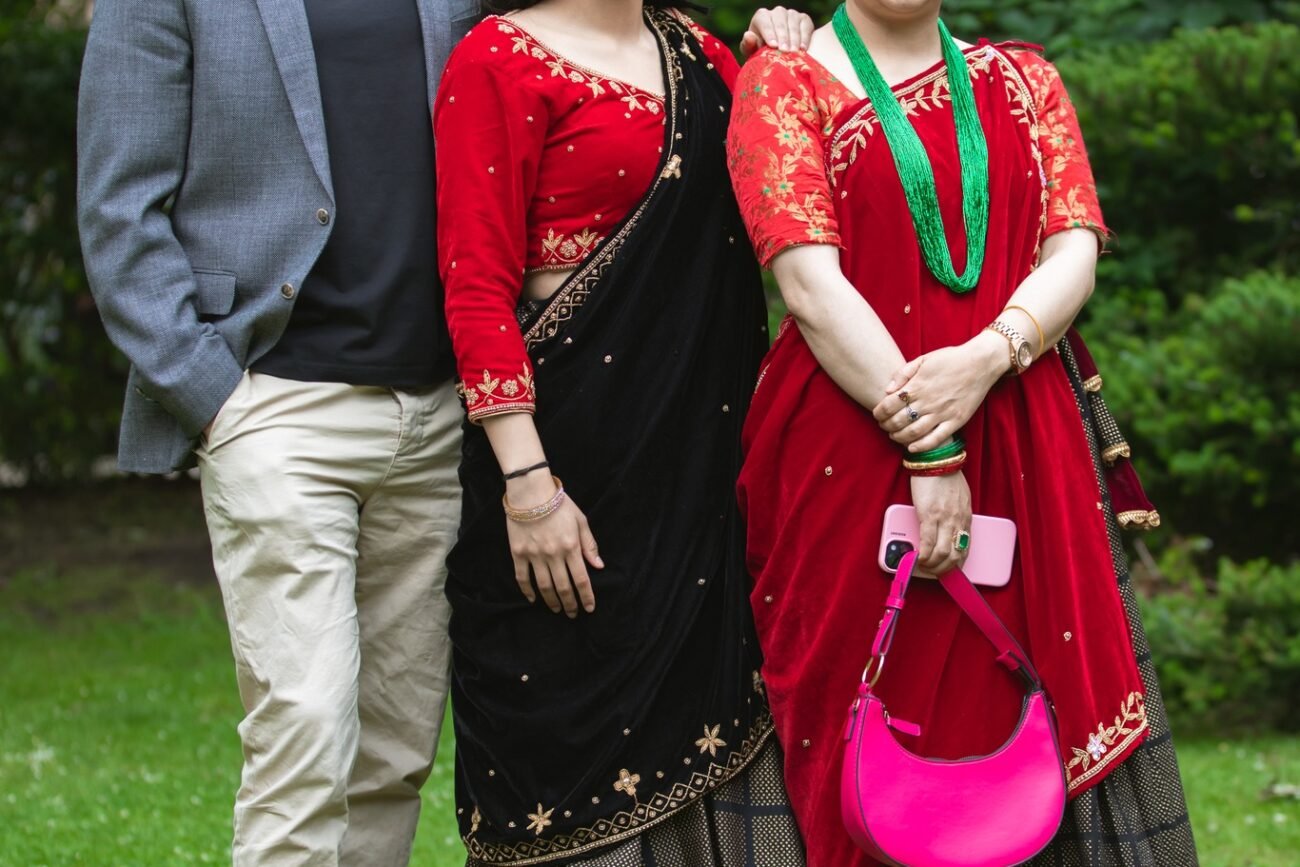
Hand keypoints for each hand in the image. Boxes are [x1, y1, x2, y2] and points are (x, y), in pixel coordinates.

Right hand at [505, 475, 603, 616]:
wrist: (530, 491)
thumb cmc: (559, 503)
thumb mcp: (580, 520)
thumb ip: (589, 544)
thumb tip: (599, 565)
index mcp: (571, 547)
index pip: (581, 579)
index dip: (587, 597)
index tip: (590, 608)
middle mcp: (553, 554)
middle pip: (564, 587)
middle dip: (570, 604)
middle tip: (573, 614)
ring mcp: (534, 555)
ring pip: (544, 586)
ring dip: (552, 601)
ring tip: (557, 610)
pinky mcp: (518, 553)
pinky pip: (522, 577)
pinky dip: (527, 591)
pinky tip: (533, 599)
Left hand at [741, 6, 814, 55]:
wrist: (779, 56)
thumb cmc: (761, 53)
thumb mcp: (752, 52)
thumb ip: (748, 45)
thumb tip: (748, 35)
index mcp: (761, 17)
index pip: (765, 21)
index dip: (769, 33)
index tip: (773, 46)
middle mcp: (777, 12)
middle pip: (780, 21)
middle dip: (783, 37)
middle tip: (784, 51)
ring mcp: (791, 14)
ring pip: (793, 22)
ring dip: (794, 38)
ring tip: (794, 52)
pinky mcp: (804, 20)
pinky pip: (805, 26)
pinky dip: (805, 37)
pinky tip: (803, 49)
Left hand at [872, 332, 1007, 452]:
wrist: (981, 363)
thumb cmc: (951, 359)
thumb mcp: (924, 359)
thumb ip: (903, 373)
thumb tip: (887, 390)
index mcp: (918, 386)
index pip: (889, 405)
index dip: (879, 413)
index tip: (877, 415)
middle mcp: (928, 401)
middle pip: (899, 421)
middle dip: (886, 426)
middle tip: (884, 426)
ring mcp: (942, 413)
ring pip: (914, 432)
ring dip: (899, 437)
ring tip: (894, 436)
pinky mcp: (956, 421)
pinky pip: (936, 439)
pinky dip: (921, 446)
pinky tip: (911, 447)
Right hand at [909, 471, 971, 576]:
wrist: (936, 459)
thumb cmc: (946, 477)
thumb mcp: (960, 499)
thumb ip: (957, 515)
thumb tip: (950, 530)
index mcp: (966, 517)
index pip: (965, 549)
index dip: (956, 565)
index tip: (948, 572)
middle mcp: (958, 521)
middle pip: (954, 556)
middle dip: (943, 570)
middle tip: (933, 572)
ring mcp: (944, 519)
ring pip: (942, 553)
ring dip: (931, 565)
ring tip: (923, 565)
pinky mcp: (929, 514)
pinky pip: (927, 542)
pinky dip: (922, 554)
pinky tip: (917, 557)